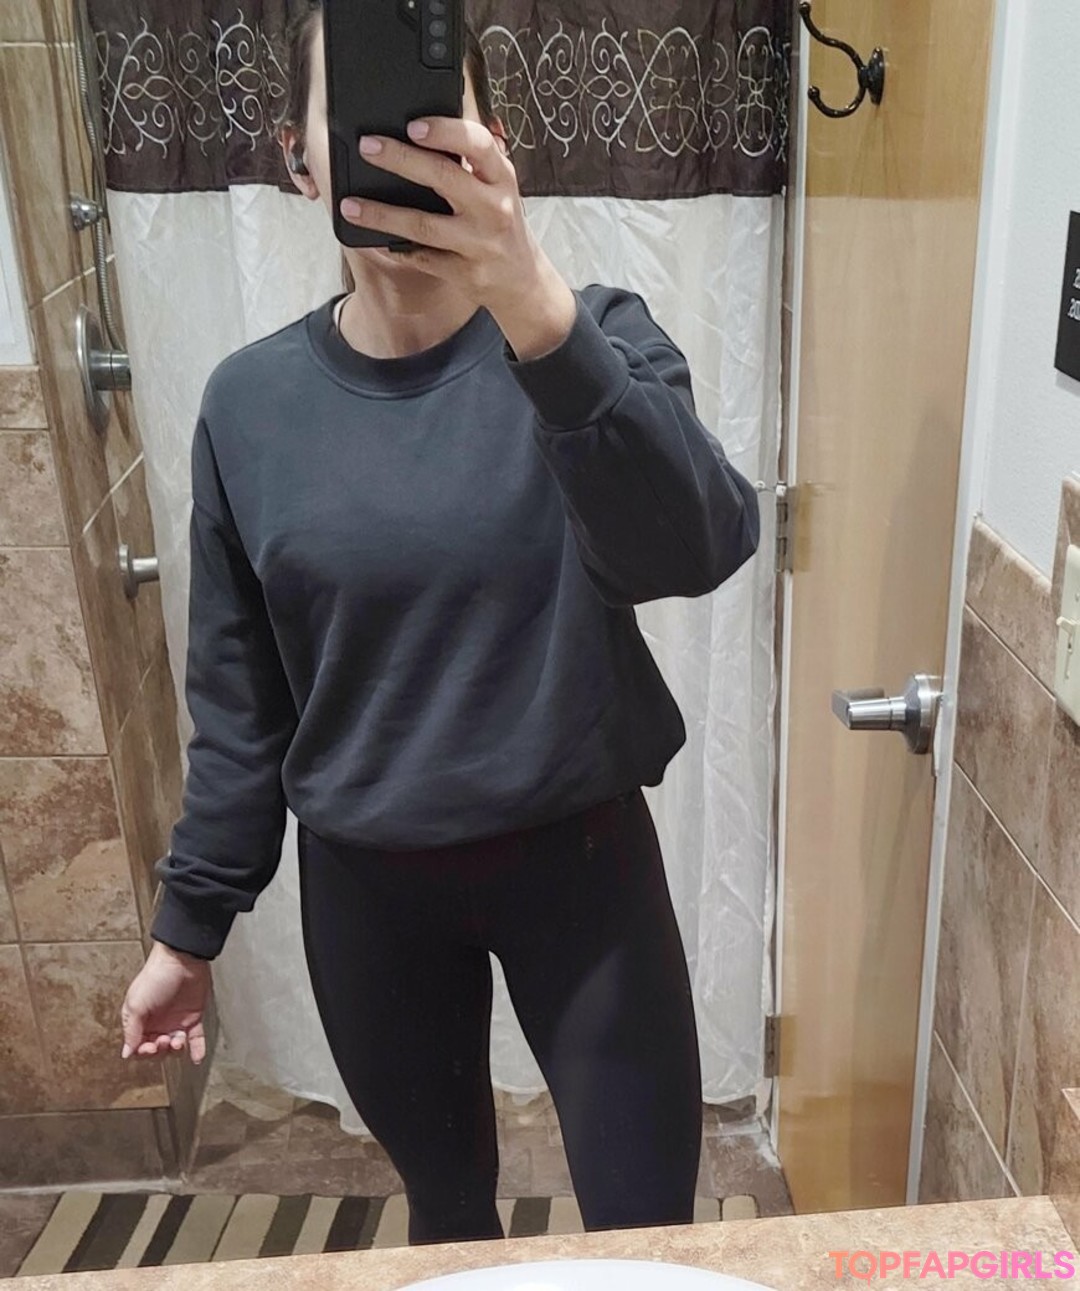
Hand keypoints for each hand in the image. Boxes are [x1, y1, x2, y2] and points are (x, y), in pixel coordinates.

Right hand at [120, 941, 210, 1064]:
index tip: (148, 1047)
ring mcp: (176, 1021)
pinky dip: (198, 1050)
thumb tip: (127, 1053)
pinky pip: (196, 1039)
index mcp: (140, 1020)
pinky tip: (197, 1058)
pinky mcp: (193, 1017)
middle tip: (164, 1041)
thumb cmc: (156, 976)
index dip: (143, 1052)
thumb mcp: (136, 1004)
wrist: (183, 960)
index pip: (138, 1047)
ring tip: (178, 1041)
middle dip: (160, 1051)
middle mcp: (157, 1023)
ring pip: (175, 1047)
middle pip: (157, 1050)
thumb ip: (132, 1031)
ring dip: (176, 1051)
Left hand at [341, 117, 576, 358]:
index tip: (413, 125)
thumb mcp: (497, 187)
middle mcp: (494, 208)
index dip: (444, 131)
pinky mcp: (465, 273)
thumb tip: (424, 125)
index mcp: (501, 178)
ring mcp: (479, 243)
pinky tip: (373, 238)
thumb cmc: (501, 224)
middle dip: (400, 159)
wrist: (522, 282)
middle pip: (443, 178)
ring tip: (350, 204)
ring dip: (382, 214)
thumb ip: (471, 160)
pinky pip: (422, 257)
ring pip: (423, 224)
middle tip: (367, 147)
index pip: (477, 144)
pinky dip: (395, 247)